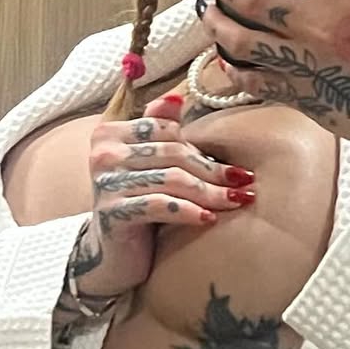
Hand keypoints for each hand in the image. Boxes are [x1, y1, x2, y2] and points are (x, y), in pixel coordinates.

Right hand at [69, 93, 255, 303]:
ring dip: (210, 192)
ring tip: (237, 201)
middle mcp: (104, 154)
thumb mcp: (149, 165)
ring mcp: (105, 183)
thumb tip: (179, 95)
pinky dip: (188, 211)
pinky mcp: (112, 213)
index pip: (165, 130)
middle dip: (213, 170)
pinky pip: (159, 205)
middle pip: (172, 154)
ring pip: (171, 180)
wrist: (113, 253)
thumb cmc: (138, 203)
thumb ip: (159, 130)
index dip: (202, 147)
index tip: (235, 166)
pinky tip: (209, 219)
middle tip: (245, 183)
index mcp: (110, 133)